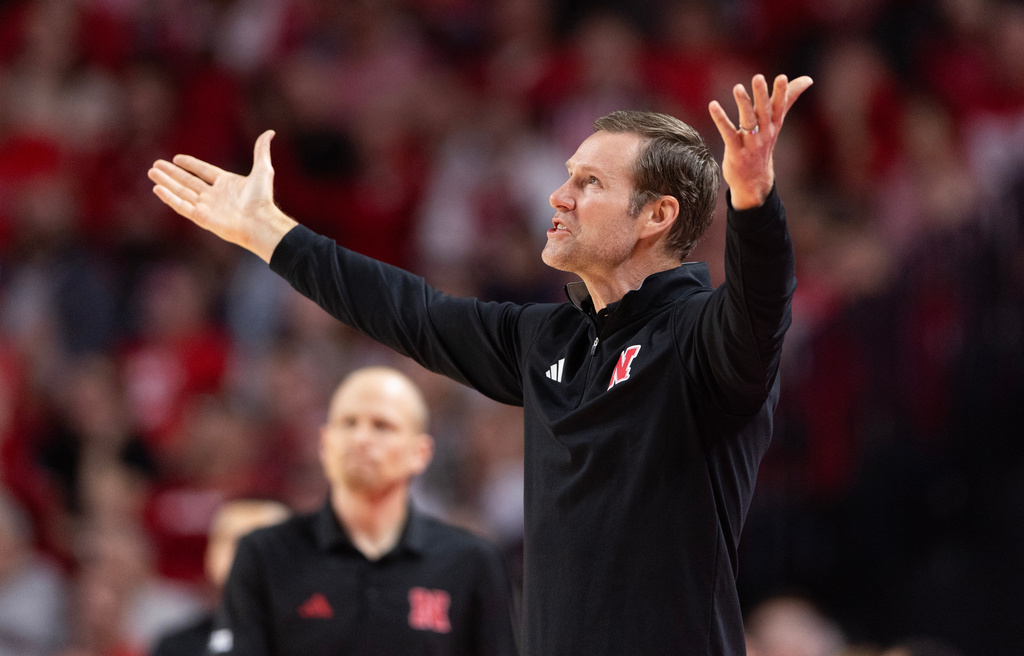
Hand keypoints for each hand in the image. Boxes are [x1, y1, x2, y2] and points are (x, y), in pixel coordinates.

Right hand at [147, 130, 296, 261]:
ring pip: (181, 192)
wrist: (259, 221)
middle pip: (188, 182)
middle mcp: (215, 195)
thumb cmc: (262, 198)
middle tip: (155, 164)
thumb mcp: (263, 169)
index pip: (204, 171)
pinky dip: (169, 198)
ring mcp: (207, 207)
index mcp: (227, 184)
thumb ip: (261, 150)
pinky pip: (181, 206)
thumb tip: (270, 132)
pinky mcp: (201, 218)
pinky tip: (157, 189)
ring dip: (166, 182)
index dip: (190, 165)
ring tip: (151, 173)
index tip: (176, 158)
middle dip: (171, 173)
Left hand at [708, 74, 812, 209]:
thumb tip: (808, 79)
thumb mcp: (776, 121)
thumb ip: (789, 98)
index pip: (779, 106)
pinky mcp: (736, 152)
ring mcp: (751, 144)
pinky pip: (728, 133)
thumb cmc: (763, 144)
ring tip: (737, 87)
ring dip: (743, 104)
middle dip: (762, 94)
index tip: (782, 77)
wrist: (754, 180)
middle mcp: (765, 133)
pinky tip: (713, 105)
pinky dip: (720, 119)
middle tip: (758, 78)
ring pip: (748, 121)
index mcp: (774, 124)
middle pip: (764, 111)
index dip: (781, 92)